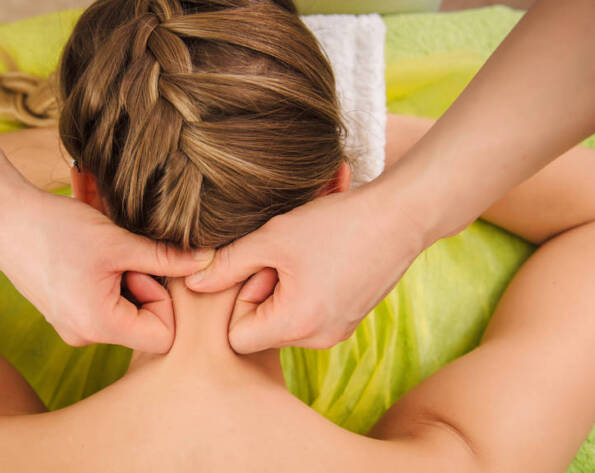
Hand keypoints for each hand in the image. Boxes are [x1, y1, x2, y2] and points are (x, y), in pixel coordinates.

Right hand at [0, 185, 212, 352]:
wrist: (2, 217)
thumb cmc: (56, 228)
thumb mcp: (119, 242)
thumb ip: (166, 257)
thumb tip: (206, 262)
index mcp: (99, 327)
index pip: (162, 337)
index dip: (165, 302)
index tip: (145, 269)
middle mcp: (84, 337)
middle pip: (144, 325)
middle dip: (145, 288)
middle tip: (124, 257)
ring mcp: (72, 328)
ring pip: (125, 313)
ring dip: (127, 282)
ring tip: (105, 255)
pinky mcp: (64, 315)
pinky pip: (104, 307)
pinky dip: (109, 283)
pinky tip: (91, 258)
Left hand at [186, 182, 427, 353]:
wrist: (402, 215)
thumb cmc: (336, 224)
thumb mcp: (272, 239)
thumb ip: (227, 265)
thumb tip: (193, 283)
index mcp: (296, 326)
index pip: (237, 338)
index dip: (238, 301)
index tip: (258, 269)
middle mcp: (318, 340)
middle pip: (262, 330)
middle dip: (261, 293)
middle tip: (281, 256)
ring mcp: (338, 332)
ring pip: (285, 320)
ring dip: (282, 288)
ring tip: (303, 255)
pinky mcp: (350, 319)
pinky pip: (310, 313)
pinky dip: (305, 288)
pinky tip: (320, 258)